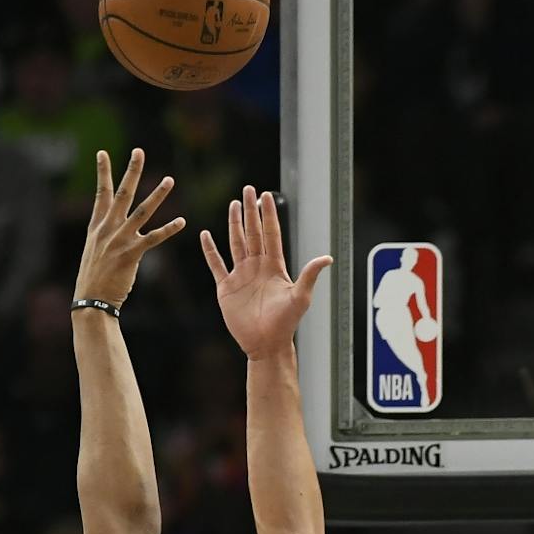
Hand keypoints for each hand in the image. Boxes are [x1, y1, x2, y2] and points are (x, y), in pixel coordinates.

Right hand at [75, 149, 184, 305]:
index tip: (102, 152)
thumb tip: (112, 225)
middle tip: (139, 152)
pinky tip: (182, 221)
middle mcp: (107, 228)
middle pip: (122, 193)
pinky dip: (169, 229)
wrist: (91, 299)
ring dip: (158, 195)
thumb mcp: (94, 249)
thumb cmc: (95, 277)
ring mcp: (119, 240)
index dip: (103, 172)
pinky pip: (154, 238)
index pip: (101, 193)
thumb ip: (104, 234)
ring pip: (142, 211)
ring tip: (170, 180)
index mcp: (97, 226)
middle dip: (131, 171)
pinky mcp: (131, 253)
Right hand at [201, 184, 332, 359]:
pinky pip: (216, 264)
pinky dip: (210, 250)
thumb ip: (310, 275)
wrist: (266, 344)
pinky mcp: (226, 287)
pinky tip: (206, 235)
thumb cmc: (286, 323)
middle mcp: (257, 267)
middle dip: (250, 211)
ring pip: (236, 243)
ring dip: (233, 224)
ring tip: (233, 205)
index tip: (266, 195)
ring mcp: (241, 275)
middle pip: (253, 232)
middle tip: (248, 189)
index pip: (271, 234)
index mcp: (274, 266)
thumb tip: (327, 258)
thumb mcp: (300, 298)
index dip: (269, 215)